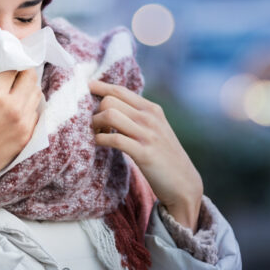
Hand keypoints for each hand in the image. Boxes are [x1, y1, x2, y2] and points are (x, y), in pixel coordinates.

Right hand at [0, 49, 42, 216]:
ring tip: (13, 90)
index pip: (13, 65)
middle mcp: (15, 107)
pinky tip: (15, 108)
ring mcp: (24, 123)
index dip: (10, 57)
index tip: (5, 55)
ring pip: (37, 94)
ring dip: (27, 87)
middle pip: (30, 77)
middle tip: (10, 71)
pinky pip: (36, 112)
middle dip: (22, 70)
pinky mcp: (27, 136)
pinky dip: (28, 105)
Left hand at [89, 80, 202, 231]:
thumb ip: (137, 115)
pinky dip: (100, 139)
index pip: (120, 90)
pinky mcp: (144, 153)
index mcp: (151, 109)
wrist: (183, 183)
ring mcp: (147, 135)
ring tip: (97, 134)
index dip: (100, 87)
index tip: (86, 87)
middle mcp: (150, 118)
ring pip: (110, 115)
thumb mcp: (154, 128)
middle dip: (95, 111)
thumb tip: (110, 104)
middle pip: (110, 101)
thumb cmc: (163, 155)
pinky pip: (114, 139)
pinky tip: (99, 143)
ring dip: (95, 124)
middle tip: (95, 126)